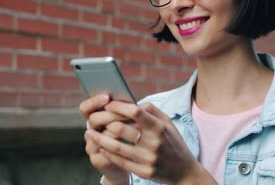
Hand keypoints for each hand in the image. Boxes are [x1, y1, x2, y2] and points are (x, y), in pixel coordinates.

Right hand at [79, 95, 129, 184]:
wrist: (128, 164)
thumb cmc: (129, 137)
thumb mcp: (126, 121)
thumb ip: (124, 111)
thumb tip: (130, 100)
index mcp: (93, 120)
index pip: (85, 108)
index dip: (94, 101)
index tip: (107, 97)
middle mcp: (89, 132)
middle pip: (93, 119)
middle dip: (111, 114)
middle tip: (127, 112)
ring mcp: (91, 147)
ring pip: (102, 135)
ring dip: (119, 128)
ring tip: (135, 124)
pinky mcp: (97, 160)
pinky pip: (107, 151)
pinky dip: (121, 144)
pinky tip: (134, 140)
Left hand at [86, 102, 215, 183]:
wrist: (185, 173)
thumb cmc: (174, 144)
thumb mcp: (168, 124)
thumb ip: (152, 110)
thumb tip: (133, 103)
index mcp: (159, 127)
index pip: (135, 112)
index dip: (118, 106)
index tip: (107, 104)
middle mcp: (154, 143)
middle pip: (121, 129)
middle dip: (104, 122)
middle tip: (93, 119)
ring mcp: (148, 159)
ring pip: (116, 147)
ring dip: (99, 139)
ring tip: (89, 133)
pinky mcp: (144, 172)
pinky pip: (120, 161)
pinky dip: (107, 153)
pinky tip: (100, 147)